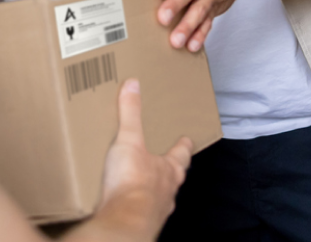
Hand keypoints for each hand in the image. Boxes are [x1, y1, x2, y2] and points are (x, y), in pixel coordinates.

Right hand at [93, 80, 192, 239]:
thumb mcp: (129, 141)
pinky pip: (140, 211)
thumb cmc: (132, 184)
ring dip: (151, 188)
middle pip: (173, 176)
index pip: (182, 154)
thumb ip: (131, 113)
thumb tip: (133, 86)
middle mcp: (167, 191)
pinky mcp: (140, 223)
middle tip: (162, 159)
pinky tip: (124, 201)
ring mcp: (156, 210)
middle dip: (168, 168)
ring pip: (159, 196)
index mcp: (169, 170)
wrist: (123, 223)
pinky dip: (135, 205)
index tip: (187, 138)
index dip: (184, 145)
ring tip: (138, 181)